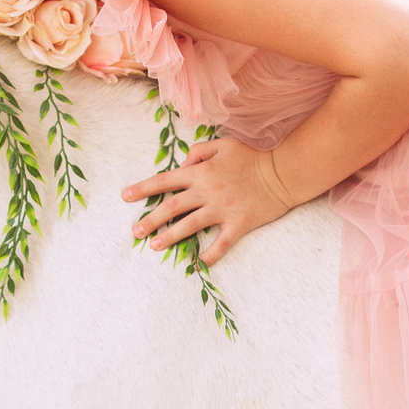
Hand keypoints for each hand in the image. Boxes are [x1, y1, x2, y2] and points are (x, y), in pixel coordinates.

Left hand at [124, 136, 296, 265]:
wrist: (283, 172)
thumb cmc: (252, 156)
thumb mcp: (223, 144)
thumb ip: (198, 152)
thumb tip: (180, 166)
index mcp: (201, 172)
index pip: (165, 180)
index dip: (143, 189)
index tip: (125, 197)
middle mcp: (207, 191)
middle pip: (171, 207)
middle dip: (150, 220)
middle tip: (135, 231)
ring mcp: (222, 209)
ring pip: (189, 226)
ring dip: (170, 237)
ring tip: (154, 246)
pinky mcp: (238, 224)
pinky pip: (221, 243)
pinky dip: (210, 255)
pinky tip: (199, 264)